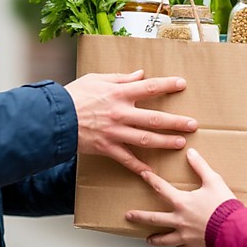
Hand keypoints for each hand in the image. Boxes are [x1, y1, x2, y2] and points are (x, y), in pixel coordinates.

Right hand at [65, 70, 197, 173]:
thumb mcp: (96, 79)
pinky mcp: (107, 148)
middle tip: (192, 124)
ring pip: (146, 140)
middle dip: (176, 121)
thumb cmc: (73, 95)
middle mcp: (120, 113)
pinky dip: (139, 167)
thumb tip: (139, 74)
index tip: (182, 84)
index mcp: (118, 93)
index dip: (167, 85)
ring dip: (165, 142)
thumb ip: (120, 78)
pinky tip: (151, 172)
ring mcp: (115, 132)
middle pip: (154, 118)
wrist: (54, 117)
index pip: (149, 87)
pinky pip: (126, 159)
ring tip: (180, 143)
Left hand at [125, 148, 235, 246]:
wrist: (234, 230)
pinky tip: (176, 246)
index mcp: (182, 202)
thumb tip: (191, 153)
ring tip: (148, 239)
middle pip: (154, 218)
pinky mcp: (193, 246)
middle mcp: (179, 219)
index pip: (161, 188)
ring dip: (155, 239)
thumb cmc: (224, 206)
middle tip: (129, 216)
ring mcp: (185, 235)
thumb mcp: (213, 181)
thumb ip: (200, 166)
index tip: (143, 175)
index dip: (151, 179)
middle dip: (140, 217)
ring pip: (164, 239)